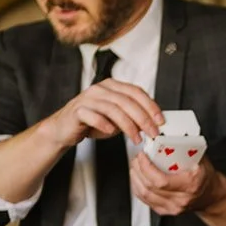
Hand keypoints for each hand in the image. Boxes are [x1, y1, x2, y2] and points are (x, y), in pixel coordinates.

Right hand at [42, 79, 163, 149]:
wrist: (64, 129)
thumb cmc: (92, 122)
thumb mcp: (117, 119)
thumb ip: (133, 117)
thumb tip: (153, 124)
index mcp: (112, 86)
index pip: (136, 92)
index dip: (150, 106)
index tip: (160, 121)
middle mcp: (100, 89)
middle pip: (127, 101)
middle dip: (143, 118)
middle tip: (152, 133)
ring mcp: (88, 98)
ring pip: (113, 108)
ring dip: (128, 125)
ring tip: (136, 139)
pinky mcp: (77, 110)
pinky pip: (94, 115)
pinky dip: (105, 124)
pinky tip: (112, 133)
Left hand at [129, 152, 220, 215]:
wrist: (211, 196)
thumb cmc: (205, 177)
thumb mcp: (200, 160)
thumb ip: (185, 149)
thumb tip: (169, 135)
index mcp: (191, 184)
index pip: (161, 181)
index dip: (147, 168)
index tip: (142, 156)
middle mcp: (181, 198)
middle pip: (150, 187)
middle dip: (138, 170)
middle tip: (137, 158)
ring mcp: (173, 207)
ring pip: (145, 194)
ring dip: (136, 179)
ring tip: (135, 167)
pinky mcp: (165, 211)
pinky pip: (145, 200)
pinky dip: (138, 187)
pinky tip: (137, 178)